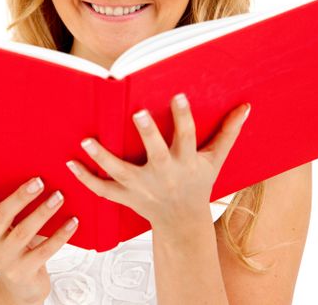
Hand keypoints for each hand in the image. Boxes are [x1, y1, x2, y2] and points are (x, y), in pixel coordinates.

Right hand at [0, 177, 78, 303]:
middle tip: (40, 181)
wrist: (22, 286)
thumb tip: (42, 171)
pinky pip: (43, 251)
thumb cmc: (22, 244)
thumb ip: (18, 204)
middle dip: (20, 197)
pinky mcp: (23, 272)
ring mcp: (6, 259)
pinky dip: (60, 235)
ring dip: (43, 213)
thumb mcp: (14, 225)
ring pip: (23, 233)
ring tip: (60, 196)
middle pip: (1, 215)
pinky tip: (74, 222)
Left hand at [66, 93, 250, 229]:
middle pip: (156, 153)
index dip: (183, 117)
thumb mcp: (215, 159)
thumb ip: (228, 132)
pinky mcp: (126, 197)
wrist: (182, 222)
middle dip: (148, 134)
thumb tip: (246, 107)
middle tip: (137, 114)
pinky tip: (71, 163)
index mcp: (186, 162)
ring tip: (86, 140)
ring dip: (103, 156)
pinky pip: (103, 189)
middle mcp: (164, 174)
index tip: (177, 96)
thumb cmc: (199, 184)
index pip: (186, 137)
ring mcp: (142, 187)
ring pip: (120, 171)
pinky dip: (86, 179)